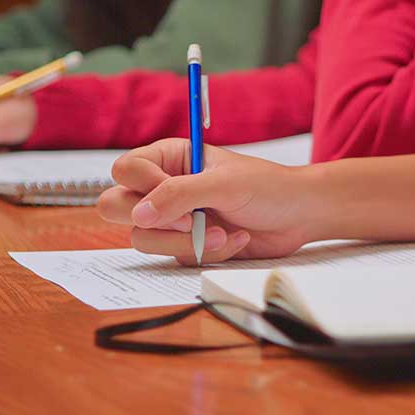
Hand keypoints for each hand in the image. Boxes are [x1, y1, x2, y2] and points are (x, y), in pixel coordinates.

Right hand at [97, 139, 315, 264]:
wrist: (298, 216)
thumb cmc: (267, 187)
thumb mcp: (223, 185)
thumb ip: (178, 195)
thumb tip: (139, 214)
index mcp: (168, 158)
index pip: (125, 170)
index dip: (145, 188)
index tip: (181, 202)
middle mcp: (162, 187)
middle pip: (116, 205)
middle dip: (155, 221)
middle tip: (191, 223)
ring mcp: (172, 219)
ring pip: (144, 237)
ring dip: (186, 242)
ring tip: (224, 234)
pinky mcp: (185, 244)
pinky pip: (175, 256)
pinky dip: (206, 252)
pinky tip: (234, 240)